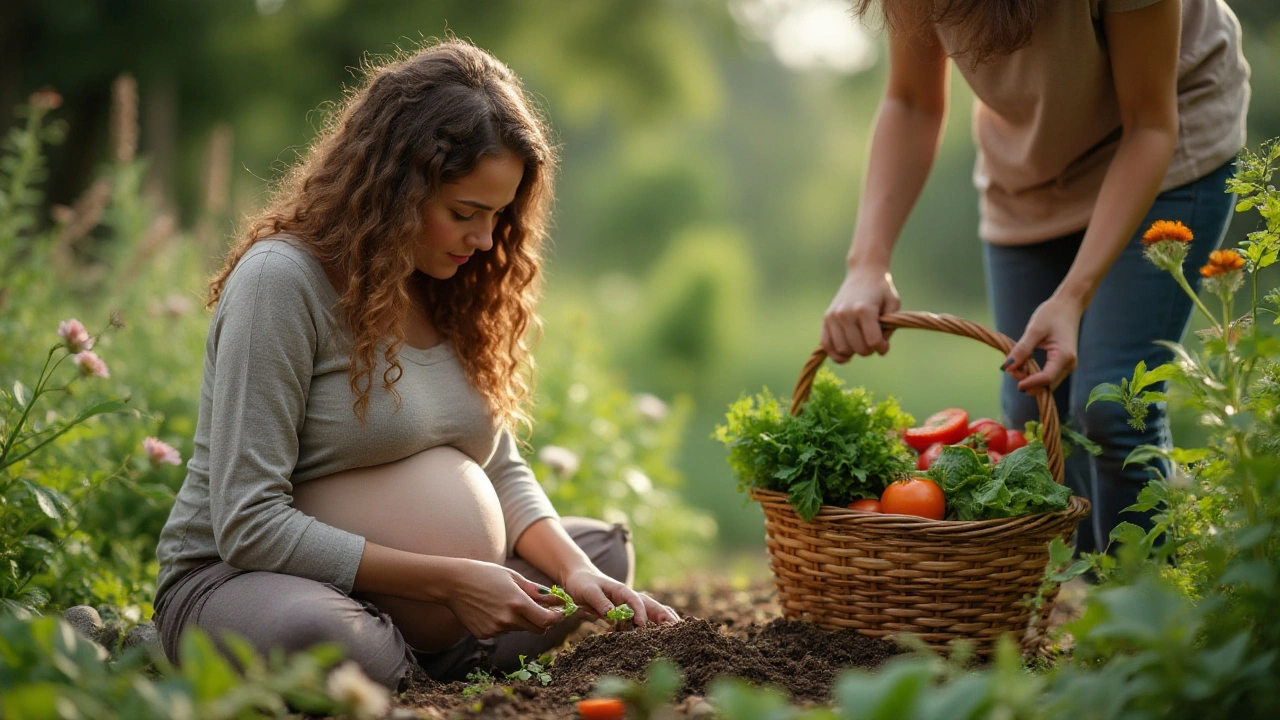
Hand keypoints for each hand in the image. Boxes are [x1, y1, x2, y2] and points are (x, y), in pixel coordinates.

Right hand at [439, 559, 565, 639]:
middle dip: (542, 621)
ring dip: (521, 620)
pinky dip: (504, 623)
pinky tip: (493, 609)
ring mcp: (495, 629)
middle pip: (537, 629)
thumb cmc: (484, 574)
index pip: (546, 620)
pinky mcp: (485, 634)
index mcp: (517, 603)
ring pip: (519, 629)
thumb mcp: (512, 577)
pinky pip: (503, 631)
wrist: (453, 583)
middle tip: (541, 609)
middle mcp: (507, 619)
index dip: (556, 618)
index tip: (559, 612)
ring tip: (507, 602)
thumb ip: (535, 591)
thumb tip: (556, 599)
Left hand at [560, 567, 679, 627]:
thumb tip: (611, 614)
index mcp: (622, 591)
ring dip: (664, 622)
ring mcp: (631, 606)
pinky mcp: (628, 614)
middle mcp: (631, 598)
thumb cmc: (583, 583)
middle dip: (666, 617)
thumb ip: (600, 601)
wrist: (579, 578)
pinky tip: (661, 637)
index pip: (636, 601)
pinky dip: (654, 627)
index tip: (642, 625)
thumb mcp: (588, 591)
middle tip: (678, 630)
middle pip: (653, 606)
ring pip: (653, 613)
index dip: (640, 612)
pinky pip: (644, 620)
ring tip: (677, 635)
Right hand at [822, 265, 900, 361]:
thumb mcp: (893, 305)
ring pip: (843, 350)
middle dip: (870, 350)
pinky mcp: (826, 318)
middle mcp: (845, 313)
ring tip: (861, 345)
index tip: (885, 344)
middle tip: (874, 343)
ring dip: (854, 353)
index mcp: (864, 310)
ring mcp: (833, 316)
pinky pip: (826, 344)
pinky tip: (846, 356)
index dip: (882, 348)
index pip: (873, 342)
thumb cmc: (881, 290)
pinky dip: (835, 355)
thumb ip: (889, 328)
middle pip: (859, 348)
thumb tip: (879, 348)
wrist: (863, 273)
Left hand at [1004, 294, 1082, 391]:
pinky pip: (1048, 374)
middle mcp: (1069, 364)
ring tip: (1015, 364)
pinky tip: (1024, 363)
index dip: (1030, 382)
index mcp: (1064, 356)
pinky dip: (1035, 373)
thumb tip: (1007, 366)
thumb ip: (1022, 349)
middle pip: (1047, 383)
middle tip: (1010, 369)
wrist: (1068, 305)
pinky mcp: (1063, 363)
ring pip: (1047, 382)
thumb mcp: (1034, 330)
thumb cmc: (1052, 314)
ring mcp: (1067, 365)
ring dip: (1030, 378)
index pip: (1046, 378)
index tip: (1014, 382)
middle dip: (1028, 381)